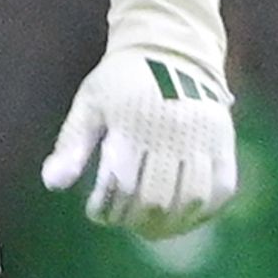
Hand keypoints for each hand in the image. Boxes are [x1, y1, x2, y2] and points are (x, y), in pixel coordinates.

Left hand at [44, 48, 236, 236]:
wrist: (171, 49)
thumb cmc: (120, 82)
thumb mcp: (89, 106)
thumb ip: (71, 146)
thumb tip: (53, 184)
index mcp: (132, 125)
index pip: (122, 184)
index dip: (108, 208)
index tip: (96, 211)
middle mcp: (171, 133)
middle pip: (157, 198)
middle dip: (135, 219)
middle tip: (121, 221)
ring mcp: (202, 138)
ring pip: (191, 197)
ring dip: (170, 223)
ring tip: (150, 228)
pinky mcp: (225, 141)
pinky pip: (222, 186)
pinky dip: (204, 210)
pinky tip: (184, 218)